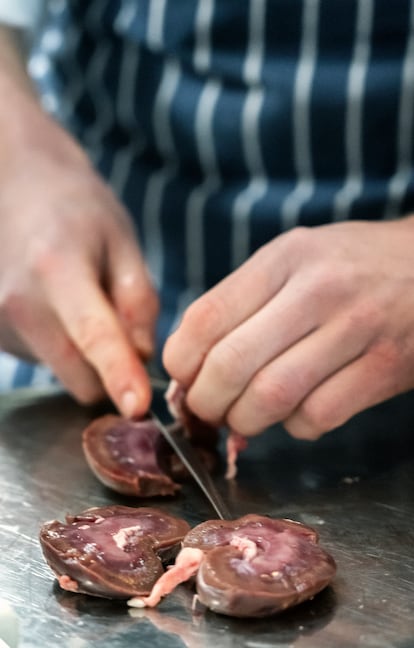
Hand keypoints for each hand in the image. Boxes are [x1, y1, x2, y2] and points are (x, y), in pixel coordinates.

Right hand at [0, 110, 157, 416]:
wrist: (14, 188)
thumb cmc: (77, 210)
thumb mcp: (122, 241)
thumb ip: (138, 300)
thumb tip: (142, 356)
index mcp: (56, 271)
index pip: (93, 337)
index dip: (119, 375)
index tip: (138, 408)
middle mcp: (18, 303)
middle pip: (76, 375)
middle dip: (111, 374)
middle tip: (129, 336)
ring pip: (63, 372)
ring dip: (86, 356)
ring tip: (85, 303)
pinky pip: (46, 360)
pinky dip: (63, 346)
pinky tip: (60, 307)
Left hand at [163, 219, 413, 438]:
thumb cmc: (351, 266)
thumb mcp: (295, 258)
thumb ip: (243, 301)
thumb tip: (189, 360)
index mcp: (284, 258)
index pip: (205, 318)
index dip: (181, 362)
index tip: (184, 378)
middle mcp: (317, 289)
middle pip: (232, 364)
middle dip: (206, 402)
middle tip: (209, 410)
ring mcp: (355, 329)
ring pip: (272, 397)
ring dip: (246, 421)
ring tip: (246, 417)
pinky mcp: (385, 368)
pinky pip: (317, 417)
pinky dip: (295, 427)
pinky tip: (297, 413)